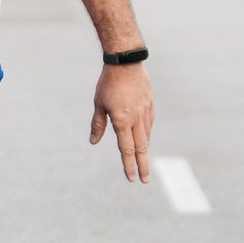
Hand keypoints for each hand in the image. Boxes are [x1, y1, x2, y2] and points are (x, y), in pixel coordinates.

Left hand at [90, 63, 153, 182]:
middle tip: (144, 180)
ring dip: (144, 150)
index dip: (128, 165)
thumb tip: (93, 142)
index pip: (126, 149)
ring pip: (146, 136)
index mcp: (122, 121)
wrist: (126, 62)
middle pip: (141, 148)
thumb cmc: (108, 83)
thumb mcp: (98, 104)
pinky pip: (149, 124)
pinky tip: (144, 139)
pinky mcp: (150, 105)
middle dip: (142, 165)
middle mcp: (136, 119)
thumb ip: (98, 124)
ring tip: (142, 162)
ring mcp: (145, 112)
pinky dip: (146, 135)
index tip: (131, 178)